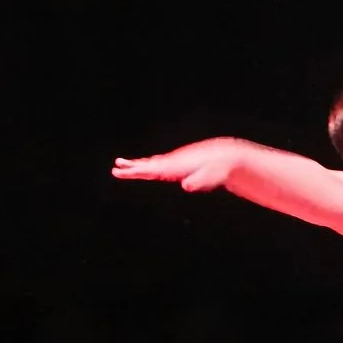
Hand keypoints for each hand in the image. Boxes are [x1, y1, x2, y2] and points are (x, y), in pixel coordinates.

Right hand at [112, 139, 249, 191]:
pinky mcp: (182, 162)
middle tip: (115, 168)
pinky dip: (150, 164)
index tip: (121, 171)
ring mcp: (177, 160)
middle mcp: (174, 162)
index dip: (135, 171)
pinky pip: (161, 163)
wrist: (227, 156)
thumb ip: (197, 182)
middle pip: (148, 165)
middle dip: (132, 167)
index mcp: (176, 167)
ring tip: (123, 164)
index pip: (151, 170)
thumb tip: (186, 186)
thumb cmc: (218, 169)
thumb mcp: (210, 178)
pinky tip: (147, 165)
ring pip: (153, 163)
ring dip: (138, 164)